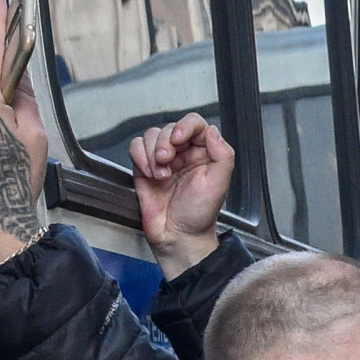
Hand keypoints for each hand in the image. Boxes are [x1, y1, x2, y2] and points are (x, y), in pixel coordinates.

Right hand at [128, 113, 233, 276]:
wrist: (177, 234)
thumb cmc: (199, 213)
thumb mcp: (219, 183)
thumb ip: (222, 154)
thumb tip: (212, 130)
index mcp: (205, 153)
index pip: (195, 124)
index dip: (185, 126)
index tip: (179, 139)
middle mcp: (184, 153)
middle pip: (169, 128)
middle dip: (165, 143)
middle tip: (167, 161)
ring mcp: (163, 159)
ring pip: (151, 135)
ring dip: (152, 152)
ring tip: (161, 175)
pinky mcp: (144, 167)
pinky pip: (136, 147)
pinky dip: (139, 156)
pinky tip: (150, 174)